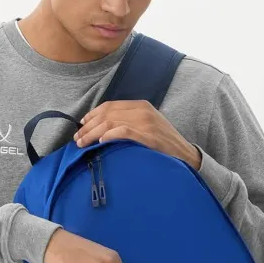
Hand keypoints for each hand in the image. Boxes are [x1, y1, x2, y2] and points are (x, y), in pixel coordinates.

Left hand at [73, 99, 201, 168]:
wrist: (186, 157)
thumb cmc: (163, 146)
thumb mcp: (146, 128)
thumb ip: (127, 124)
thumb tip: (101, 131)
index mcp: (140, 106)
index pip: (109, 106)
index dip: (92, 115)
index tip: (81, 125)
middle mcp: (142, 111)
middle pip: (106, 114)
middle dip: (88, 127)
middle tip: (77, 139)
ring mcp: (146, 123)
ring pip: (111, 122)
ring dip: (92, 133)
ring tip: (82, 144)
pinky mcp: (149, 136)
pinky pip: (124, 132)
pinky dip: (110, 135)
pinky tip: (100, 143)